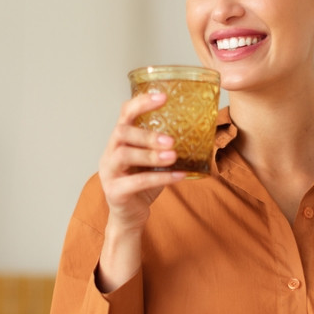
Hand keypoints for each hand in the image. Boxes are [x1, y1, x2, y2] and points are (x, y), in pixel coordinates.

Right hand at [96, 91, 184, 291]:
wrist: (130, 217)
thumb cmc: (143, 184)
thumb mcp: (153, 161)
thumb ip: (166, 146)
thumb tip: (203, 130)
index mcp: (119, 140)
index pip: (124, 114)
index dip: (141, 103)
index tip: (163, 96)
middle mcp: (110, 152)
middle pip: (121, 133)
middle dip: (147, 134)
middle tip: (171, 140)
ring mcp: (109, 172)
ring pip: (124, 155)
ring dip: (150, 154)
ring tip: (173, 156)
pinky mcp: (115, 191)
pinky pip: (136, 182)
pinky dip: (160, 178)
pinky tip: (179, 175)